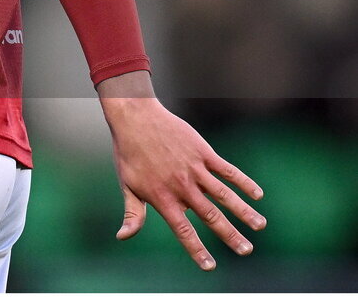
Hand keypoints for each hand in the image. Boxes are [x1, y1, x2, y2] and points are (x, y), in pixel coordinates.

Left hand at [98, 74, 265, 269]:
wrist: (135, 117)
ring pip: (224, 194)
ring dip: (243, 211)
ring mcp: (194, 168)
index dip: (197, 250)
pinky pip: (227, 170)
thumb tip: (122, 237)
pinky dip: (243, 182)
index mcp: (163, 198)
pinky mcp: (202, 152)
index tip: (210, 266)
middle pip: (211, 216)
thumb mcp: (127, 185)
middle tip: (246, 250)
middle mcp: (182, 186)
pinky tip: (257, 194)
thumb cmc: (129, 152)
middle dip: (230, 235)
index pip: (183, 230)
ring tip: (260, 226)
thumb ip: (132, 214)